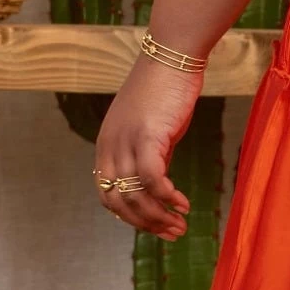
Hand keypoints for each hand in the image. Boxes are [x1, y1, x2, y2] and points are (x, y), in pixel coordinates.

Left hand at [90, 56, 200, 237]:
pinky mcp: (147, 135)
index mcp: (106, 146)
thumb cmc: (166, 89)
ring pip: (135, 195)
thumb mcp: (150, 129)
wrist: (173, 56)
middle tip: (173, 232)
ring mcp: (126, 141)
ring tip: (181, 224)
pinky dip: (167, 197)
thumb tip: (159, 185)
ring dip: (158, 217)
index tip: (155, 226)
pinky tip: (183, 203)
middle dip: (146, 224)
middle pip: (119, 202)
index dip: (130, 217)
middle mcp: (110, 146)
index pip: (107, 195)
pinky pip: (153, 179)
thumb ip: (149, 156)